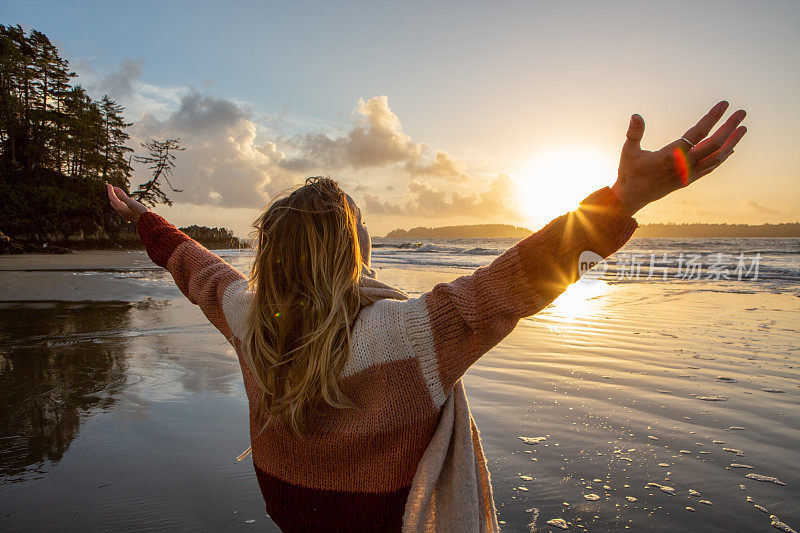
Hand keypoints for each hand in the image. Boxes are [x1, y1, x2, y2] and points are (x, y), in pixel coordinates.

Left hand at [107, 183, 147, 222]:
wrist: (147, 221)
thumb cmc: (140, 211)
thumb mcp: (131, 203)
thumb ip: (123, 196)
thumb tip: (115, 188)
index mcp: (120, 208)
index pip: (112, 197)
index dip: (110, 190)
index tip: (109, 184)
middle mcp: (121, 211)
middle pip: (113, 201)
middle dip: (112, 194)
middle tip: (113, 188)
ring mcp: (125, 214)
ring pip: (118, 204)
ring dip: (118, 198)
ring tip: (120, 192)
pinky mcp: (129, 215)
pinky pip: (124, 207)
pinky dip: (124, 202)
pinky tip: (131, 199)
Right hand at [612, 101, 746, 215]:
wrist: (631, 199)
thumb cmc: (629, 173)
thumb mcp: (628, 151)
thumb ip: (634, 133)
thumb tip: (636, 115)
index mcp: (671, 156)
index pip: (697, 134)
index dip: (712, 118)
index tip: (724, 104)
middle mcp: (684, 166)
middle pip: (714, 145)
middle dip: (729, 128)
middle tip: (741, 112)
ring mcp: (688, 174)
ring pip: (717, 157)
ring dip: (732, 142)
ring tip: (742, 128)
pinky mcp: (688, 180)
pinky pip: (711, 167)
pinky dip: (722, 157)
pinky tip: (730, 148)